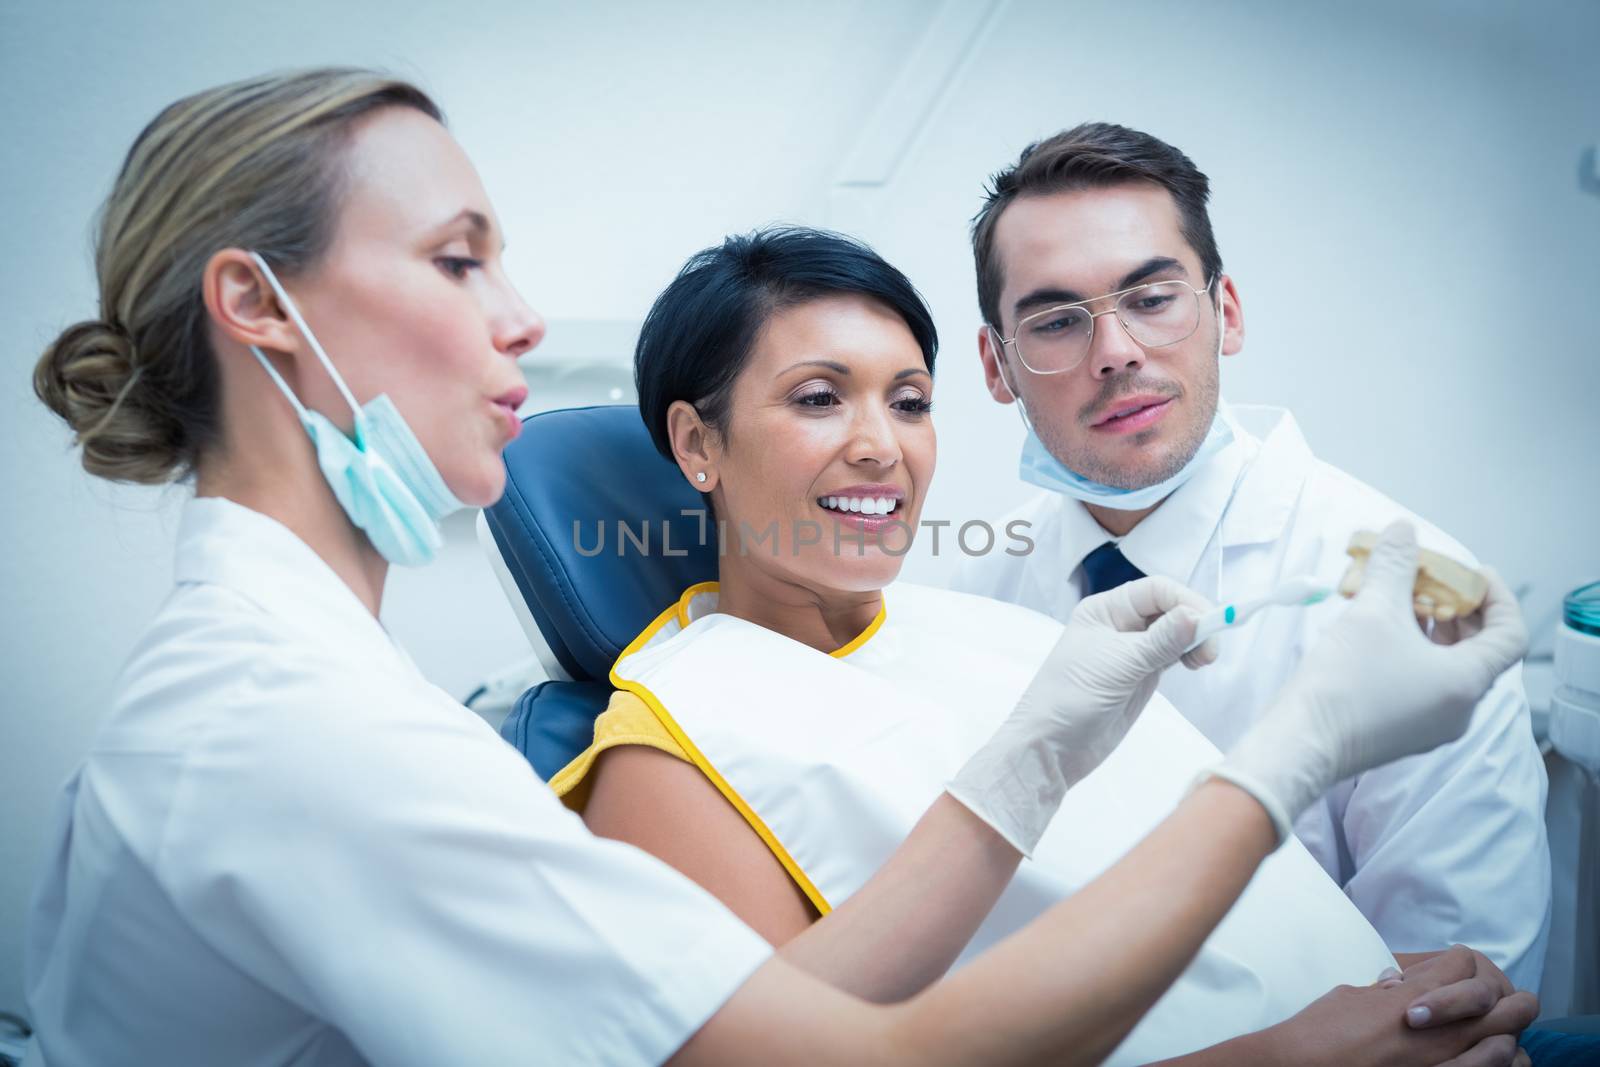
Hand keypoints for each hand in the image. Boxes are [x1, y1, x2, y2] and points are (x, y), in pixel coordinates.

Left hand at [948, 575, 1216, 854]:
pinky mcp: (1142, 675)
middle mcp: (1119, 624)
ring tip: (1204, 660)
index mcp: (1104, 610)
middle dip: (1195, 620)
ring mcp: (1132, 651)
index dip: (1186, 601)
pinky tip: (1196, 662)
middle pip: (1169, 608)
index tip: (1211, 623)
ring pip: (1174, 632)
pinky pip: (1172, 654)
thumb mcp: (1119, 665)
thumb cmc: (1071, 699)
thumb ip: (1161, 641)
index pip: (1156, 590)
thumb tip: (1196, 615)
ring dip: (1195, 639)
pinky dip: (1188, 654)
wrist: (1052, 748)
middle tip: (1210, 650)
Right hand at [1208, 521, 1527, 840]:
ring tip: (1400, 602)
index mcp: (1466, 683)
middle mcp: (1459, 709)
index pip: (1510, 634)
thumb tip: (1404, 531)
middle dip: (1458, 608)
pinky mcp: (1403, 730)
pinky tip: (1380, 633)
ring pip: (1450, 666)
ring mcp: (1431, 724)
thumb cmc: (1343, 684)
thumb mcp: (1373, 612)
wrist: (1299, 743)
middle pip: (1480, 649)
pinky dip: (1415, 652)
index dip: (1496, 596)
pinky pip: (1426, 683)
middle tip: (1430, 581)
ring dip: (1433, 629)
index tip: (1470, 573)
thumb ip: (1395, 566)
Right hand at [1253, 949, 1536, 1066]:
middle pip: (1501, 1001)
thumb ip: (1384, 991)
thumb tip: (1397, 986)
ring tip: (1491, 1037)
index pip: (1464, 964)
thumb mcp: (1350, 997)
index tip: (1447, 970)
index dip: (1457, 964)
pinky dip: (1497, 1065)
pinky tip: (1484, 1062)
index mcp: (1415, 998)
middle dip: (1498, 996)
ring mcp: (1448, 1063)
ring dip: (1503, 1036)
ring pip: (1508, 1042)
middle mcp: (1441, 1029)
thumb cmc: (1320, 1034)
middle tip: (1490, 1001)